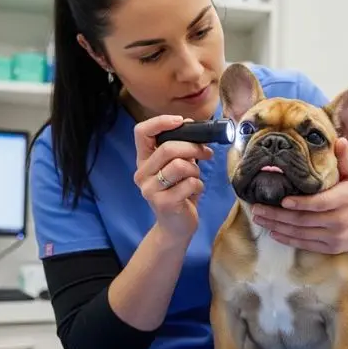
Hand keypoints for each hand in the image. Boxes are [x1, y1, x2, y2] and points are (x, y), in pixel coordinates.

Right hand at [133, 115, 213, 237]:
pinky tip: (194, 192)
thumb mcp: (177, 168)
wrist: (176, 227)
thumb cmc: (179, 192)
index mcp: (144, 160)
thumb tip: (193, 126)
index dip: (161, 122)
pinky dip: (198, 185)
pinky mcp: (164, 203)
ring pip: (180, 165)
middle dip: (193, 147)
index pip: (141, 132)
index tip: (181, 122)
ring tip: (195, 177)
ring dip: (195, 169)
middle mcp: (142, 174)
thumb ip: (181, 148)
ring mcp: (150, 190)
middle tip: (206, 152)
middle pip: (168, 148)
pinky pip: (190, 184)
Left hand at [251, 137, 347, 253]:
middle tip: (257, 209)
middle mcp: (339, 220)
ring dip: (277, 227)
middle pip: (304, 220)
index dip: (300, 204)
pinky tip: (273, 232)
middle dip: (277, 215)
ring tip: (259, 218)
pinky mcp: (331, 248)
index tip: (282, 200)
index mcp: (344, 200)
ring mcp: (335, 236)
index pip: (319, 203)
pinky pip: (306, 244)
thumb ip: (344, 159)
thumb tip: (338, 139)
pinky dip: (288, 239)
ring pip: (301, 233)